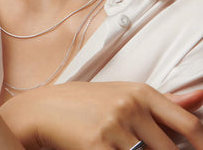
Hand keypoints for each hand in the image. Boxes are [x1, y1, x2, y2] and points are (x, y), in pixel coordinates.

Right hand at [0, 82, 202, 149]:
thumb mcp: (124, 93)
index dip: (202, 144)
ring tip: (118, 142)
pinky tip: (105, 146)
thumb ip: (163, 101)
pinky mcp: (98, 146)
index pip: (188, 123)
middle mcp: (130, 107)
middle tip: (137, 144)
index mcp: (141, 92)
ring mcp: (114, 127)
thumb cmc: (88, 101)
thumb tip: (199, 97)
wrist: (48, 107)